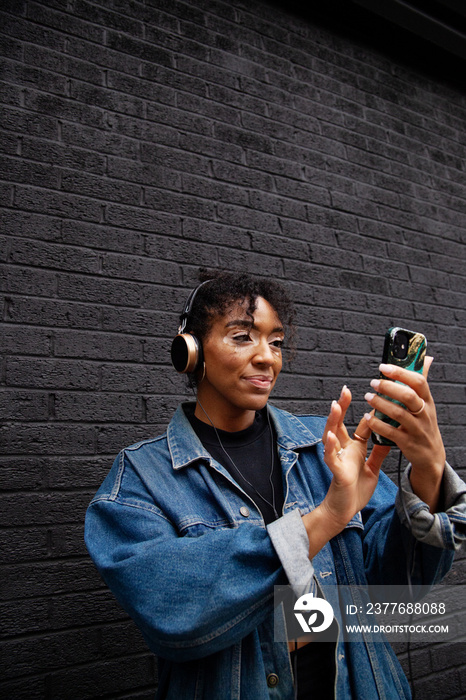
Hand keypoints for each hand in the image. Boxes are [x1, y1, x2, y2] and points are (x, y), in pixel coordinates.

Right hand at [320, 386, 389, 533]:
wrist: (346, 510)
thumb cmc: (355, 490)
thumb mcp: (372, 469)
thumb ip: (378, 453)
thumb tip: (389, 438)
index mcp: (355, 448)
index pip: (361, 426)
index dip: (367, 412)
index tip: (374, 397)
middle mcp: (344, 450)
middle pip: (341, 424)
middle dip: (342, 407)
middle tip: (345, 390)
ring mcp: (338, 458)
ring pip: (332, 435)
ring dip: (333, 420)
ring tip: (335, 405)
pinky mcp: (335, 470)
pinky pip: (331, 457)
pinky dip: (330, 446)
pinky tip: (330, 436)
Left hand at [363, 356, 445, 510]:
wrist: (431, 455)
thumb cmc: (424, 424)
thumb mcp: (426, 403)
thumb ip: (421, 381)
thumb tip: (427, 358)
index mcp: (427, 401)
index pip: (418, 381)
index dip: (400, 373)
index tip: (383, 366)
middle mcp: (424, 414)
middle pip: (408, 397)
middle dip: (389, 388)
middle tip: (373, 383)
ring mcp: (417, 429)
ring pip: (399, 414)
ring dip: (381, 404)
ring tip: (368, 397)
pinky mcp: (408, 443)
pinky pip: (392, 432)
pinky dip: (378, 424)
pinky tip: (368, 418)